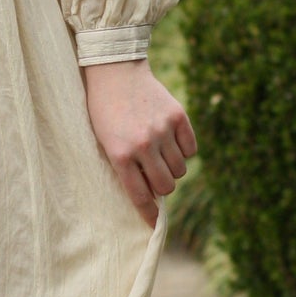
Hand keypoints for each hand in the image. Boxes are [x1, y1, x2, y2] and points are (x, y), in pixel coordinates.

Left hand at [81, 58, 196, 226]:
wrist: (114, 72)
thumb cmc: (104, 111)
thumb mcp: (105, 142)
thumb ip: (125, 167)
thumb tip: (150, 194)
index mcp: (121, 154)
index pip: (140, 195)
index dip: (149, 214)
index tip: (154, 225)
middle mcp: (144, 145)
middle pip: (166, 186)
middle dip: (161, 187)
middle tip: (154, 177)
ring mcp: (163, 130)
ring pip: (180, 169)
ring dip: (172, 168)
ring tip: (159, 155)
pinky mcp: (178, 116)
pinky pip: (191, 149)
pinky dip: (184, 151)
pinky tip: (170, 142)